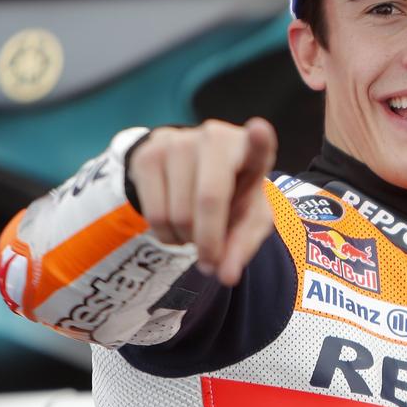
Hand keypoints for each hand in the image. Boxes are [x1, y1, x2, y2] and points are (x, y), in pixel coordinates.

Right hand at [127, 118, 277, 285]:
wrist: (194, 171)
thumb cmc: (232, 195)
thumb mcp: (248, 220)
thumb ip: (242, 247)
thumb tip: (225, 275)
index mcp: (251, 150)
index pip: (259, 145)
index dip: (258, 140)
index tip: (259, 130)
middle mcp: (215, 137)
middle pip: (209, 200)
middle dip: (209, 242)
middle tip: (211, 254)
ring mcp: (177, 141)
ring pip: (178, 213)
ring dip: (186, 239)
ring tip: (195, 230)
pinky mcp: (147, 154)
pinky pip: (153, 214)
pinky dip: (165, 234)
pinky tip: (175, 224)